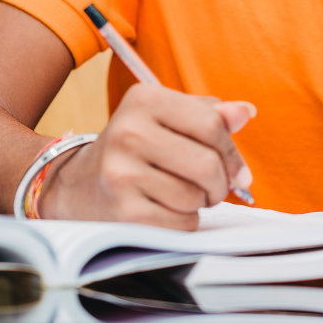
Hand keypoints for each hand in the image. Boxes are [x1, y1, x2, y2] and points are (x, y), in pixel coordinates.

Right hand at [37, 83, 254, 227]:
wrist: (76, 185)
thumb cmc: (135, 149)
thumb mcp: (165, 119)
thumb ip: (208, 114)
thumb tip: (246, 112)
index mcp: (144, 100)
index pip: (211, 124)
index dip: (233, 152)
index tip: (238, 171)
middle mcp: (129, 131)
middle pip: (207, 164)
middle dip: (220, 183)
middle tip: (213, 188)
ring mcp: (122, 172)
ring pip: (195, 196)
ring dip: (199, 203)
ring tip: (182, 195)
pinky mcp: (122, 211)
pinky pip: (180, 222)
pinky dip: (184, 221)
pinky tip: (166, 210)